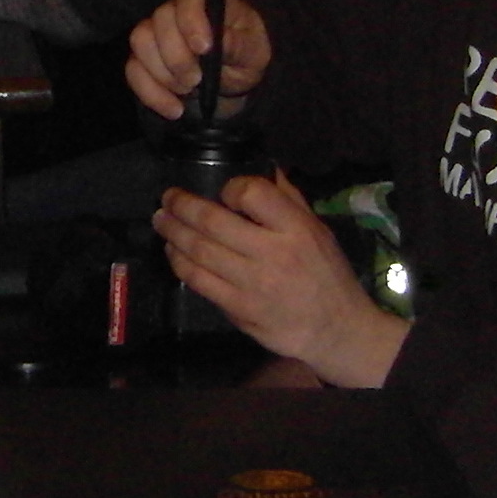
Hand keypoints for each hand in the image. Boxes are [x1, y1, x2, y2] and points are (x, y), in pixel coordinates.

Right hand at [124, 0, 268, 123]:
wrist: (232, 84)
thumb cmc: (244, 58)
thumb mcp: (254, 53)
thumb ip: (239, 45)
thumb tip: (220, 42)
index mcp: (207, 1)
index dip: (191, 18)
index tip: (204, 48)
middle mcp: (176, 10)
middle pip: (160, 19)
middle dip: (177, 56)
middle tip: (196, 80)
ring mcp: (155, 33)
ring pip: (140, 41)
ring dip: (162, 73)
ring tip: (187, 90)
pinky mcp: (143, 59)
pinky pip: (133, 70)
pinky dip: (152, 93)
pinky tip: (174, 109)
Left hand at [151, 172, 400, 385]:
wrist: (334, 328)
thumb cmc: (325, 274)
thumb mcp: (318, 230)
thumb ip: (290, 200)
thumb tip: (266, 169)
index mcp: (296, 229)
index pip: (253, 194)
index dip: (231, 188)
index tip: (223, 190)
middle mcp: (272, 253)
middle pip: (213, 222)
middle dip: (182, 206)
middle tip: (167, 198)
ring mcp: (253, 283)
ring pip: (199, 251)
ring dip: (173, 233)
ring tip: (162, 221)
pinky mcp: (239, 309)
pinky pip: (199, 281)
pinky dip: (180, 264)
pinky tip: (173, 253)